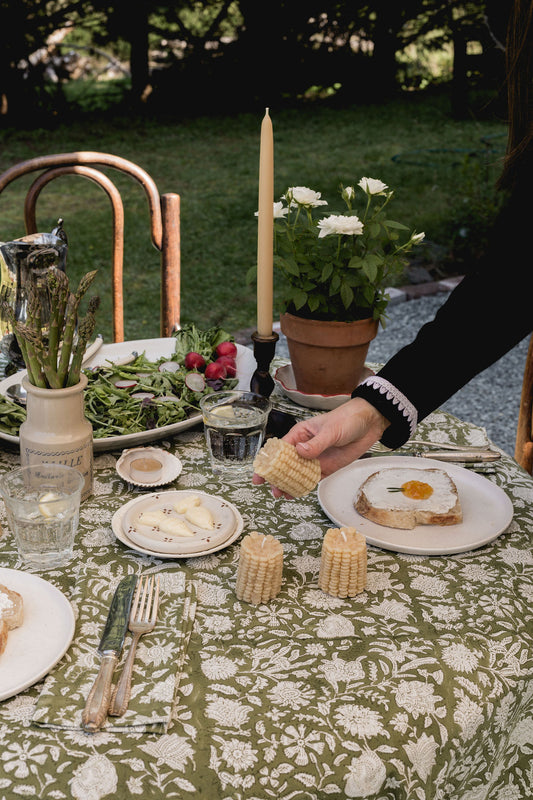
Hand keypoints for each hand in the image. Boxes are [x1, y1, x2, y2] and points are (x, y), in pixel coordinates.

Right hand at [252, 398, 388, 496]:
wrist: (369, 424)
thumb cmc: (347, 419)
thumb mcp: (330, 430)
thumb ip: (316, 444)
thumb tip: (300, 452)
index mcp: (301, 434)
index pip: (280, 450)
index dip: (268, 462)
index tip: (260, 474)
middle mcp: (305, 448)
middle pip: (286, 465)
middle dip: (277, 478)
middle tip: (273, 490)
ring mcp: (315, 459)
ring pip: (297, 474)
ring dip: (289, 485)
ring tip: (283, 496)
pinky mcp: (327, 467)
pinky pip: (312, 479)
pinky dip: (304, 487)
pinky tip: (296, 494)